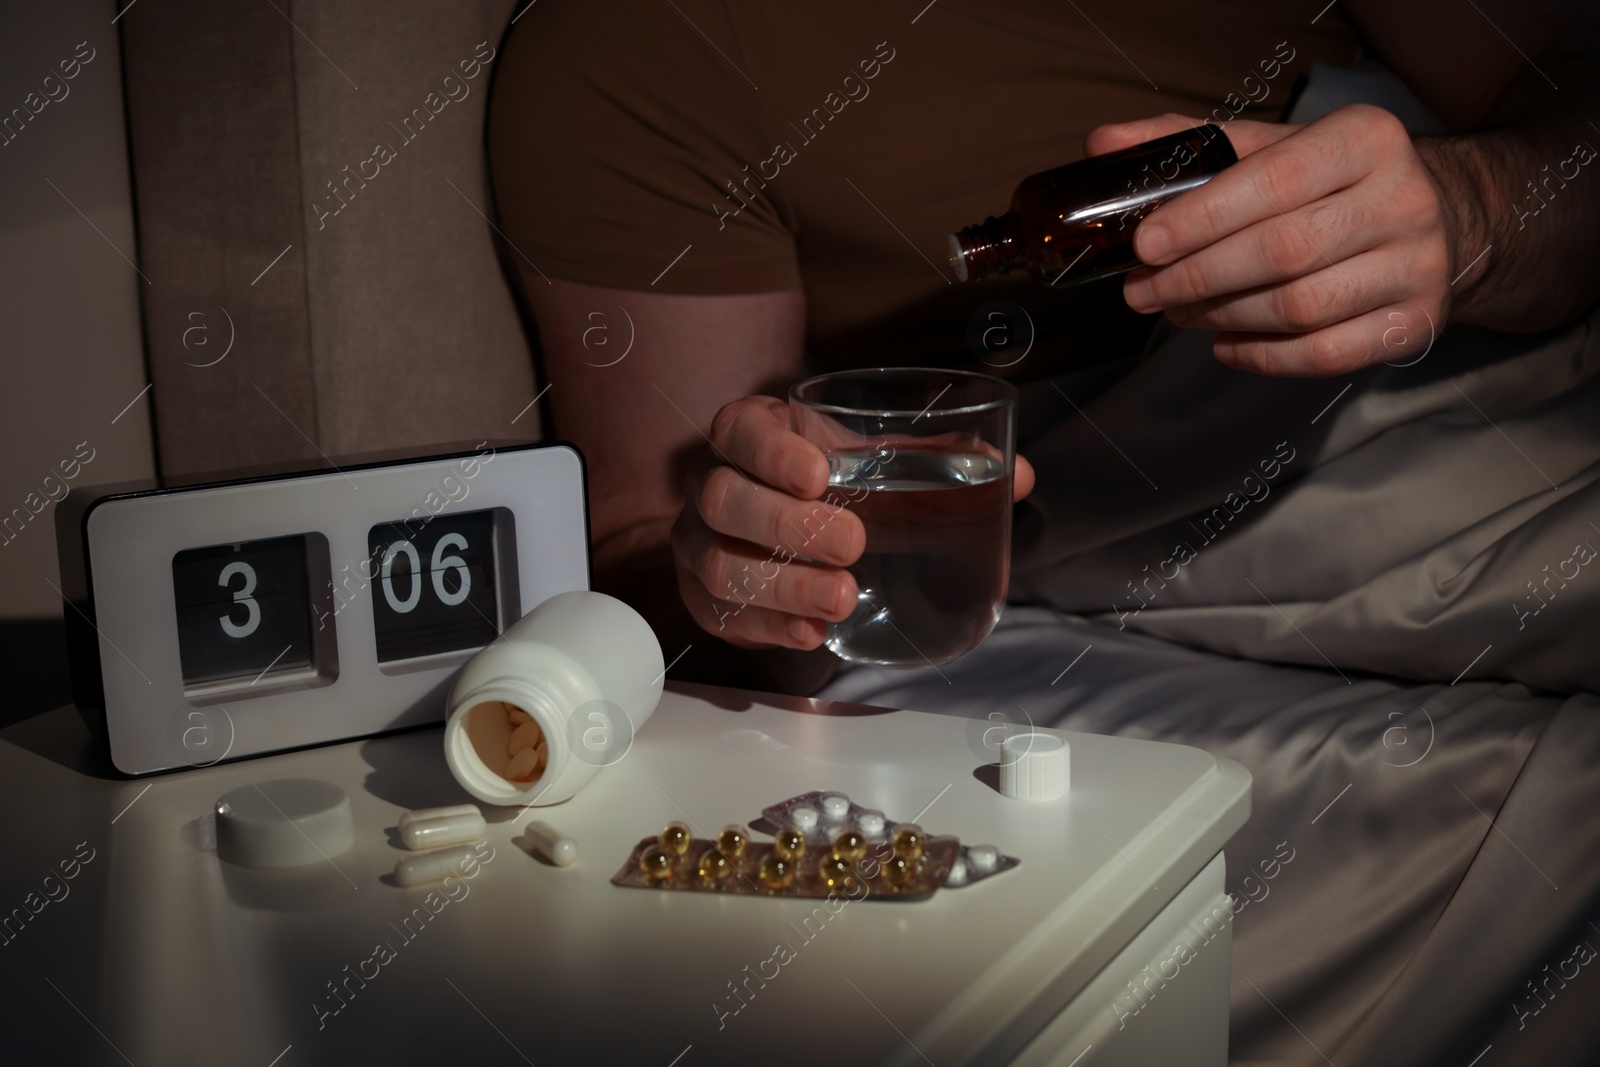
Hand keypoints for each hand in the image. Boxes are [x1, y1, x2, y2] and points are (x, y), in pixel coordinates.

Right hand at [671, 395, 1035, 649]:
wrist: (763, 522)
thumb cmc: (825, 481)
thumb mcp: (867, 457)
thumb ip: (932, 461)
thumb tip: (1016, 475)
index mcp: (750, 434)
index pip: (740, 430)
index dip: (772, 452)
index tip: (820, 472)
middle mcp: (713, 485)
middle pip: (722, 499)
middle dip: (786, 524)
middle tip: (852, 544)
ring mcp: (701, 546)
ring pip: (719, 566)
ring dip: (784, 585)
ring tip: (843, 599)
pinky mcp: (707, 600)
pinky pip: (725, 617)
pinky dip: (771, 628)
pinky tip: (813, 634)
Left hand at [1088, 105, 1455, 375]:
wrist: (1437, 216)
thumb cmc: (1331, 183)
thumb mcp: (1272, 147)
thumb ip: (1191, 144)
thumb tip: (1102, 145)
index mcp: (1364, 139)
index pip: (1273, 182)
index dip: (1201, 219)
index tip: (1144, 245)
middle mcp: (1402, 199)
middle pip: (1282, 252)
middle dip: (1196, 278)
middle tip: (1142, 292)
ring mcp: (1416, 266)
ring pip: (1299, 308)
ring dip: (1221, 317)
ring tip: (1178, 314)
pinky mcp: (1415, 324)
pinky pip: (1324, 355)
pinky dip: (1262, 358)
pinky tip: (1224, 345)